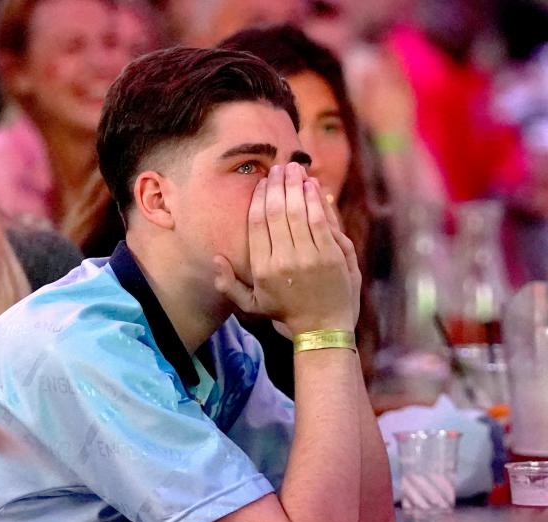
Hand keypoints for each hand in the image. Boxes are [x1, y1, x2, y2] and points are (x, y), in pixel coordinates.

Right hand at [214, 163, 360, 334]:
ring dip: (295, 186)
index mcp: (262, 269)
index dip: (260, 198)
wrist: (322, 328)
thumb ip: (228, 284)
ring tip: (295, 168)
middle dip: (277, 185)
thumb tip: (216, 257)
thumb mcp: (251, 305)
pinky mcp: (330, 255)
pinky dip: (315, 200)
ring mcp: (308, 257)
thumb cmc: (286, 313)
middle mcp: (282, 261)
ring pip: (298, 212)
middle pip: (277, 212)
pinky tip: (311, 185)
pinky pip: (320, 220)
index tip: (263, 182)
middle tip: (279, 167)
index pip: (257, 224)